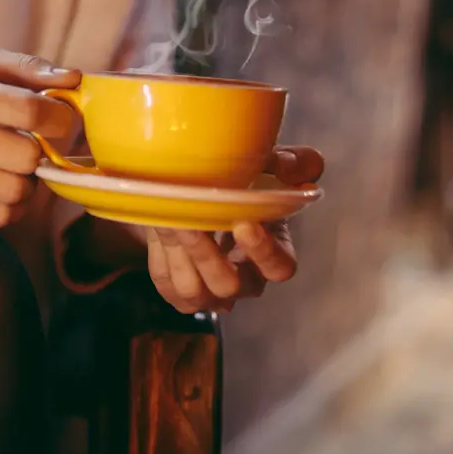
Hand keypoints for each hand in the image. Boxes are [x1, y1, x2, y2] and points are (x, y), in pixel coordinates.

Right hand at [0, 48, 78, 227]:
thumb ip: (28, 68)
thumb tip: (73, 79)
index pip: (29, 110)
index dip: (59, 118)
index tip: (59, 120)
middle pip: (27, 156)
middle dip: (39, 153)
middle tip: (30, 145)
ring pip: (17, 190)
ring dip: (27, 182)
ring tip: (14, 168)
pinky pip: (1, 216)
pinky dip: (12, 206)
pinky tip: (2, 188)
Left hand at [146, 145, 323, 313]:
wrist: (194, 189)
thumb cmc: (240, 181)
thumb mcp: (268, 164)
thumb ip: (291, 162)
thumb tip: (288, 167)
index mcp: (274, 249)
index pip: (280, 268)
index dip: (263, 251)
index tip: (243, 223)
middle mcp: (245, 278)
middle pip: (230, 285)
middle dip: (206, 254)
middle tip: (189, 221)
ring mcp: (212, 291)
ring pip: (194, 291)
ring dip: (179, 254)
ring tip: (168, 220)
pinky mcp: (180, 290)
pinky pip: (168, 287)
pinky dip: (161, 259)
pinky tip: (161, 228)